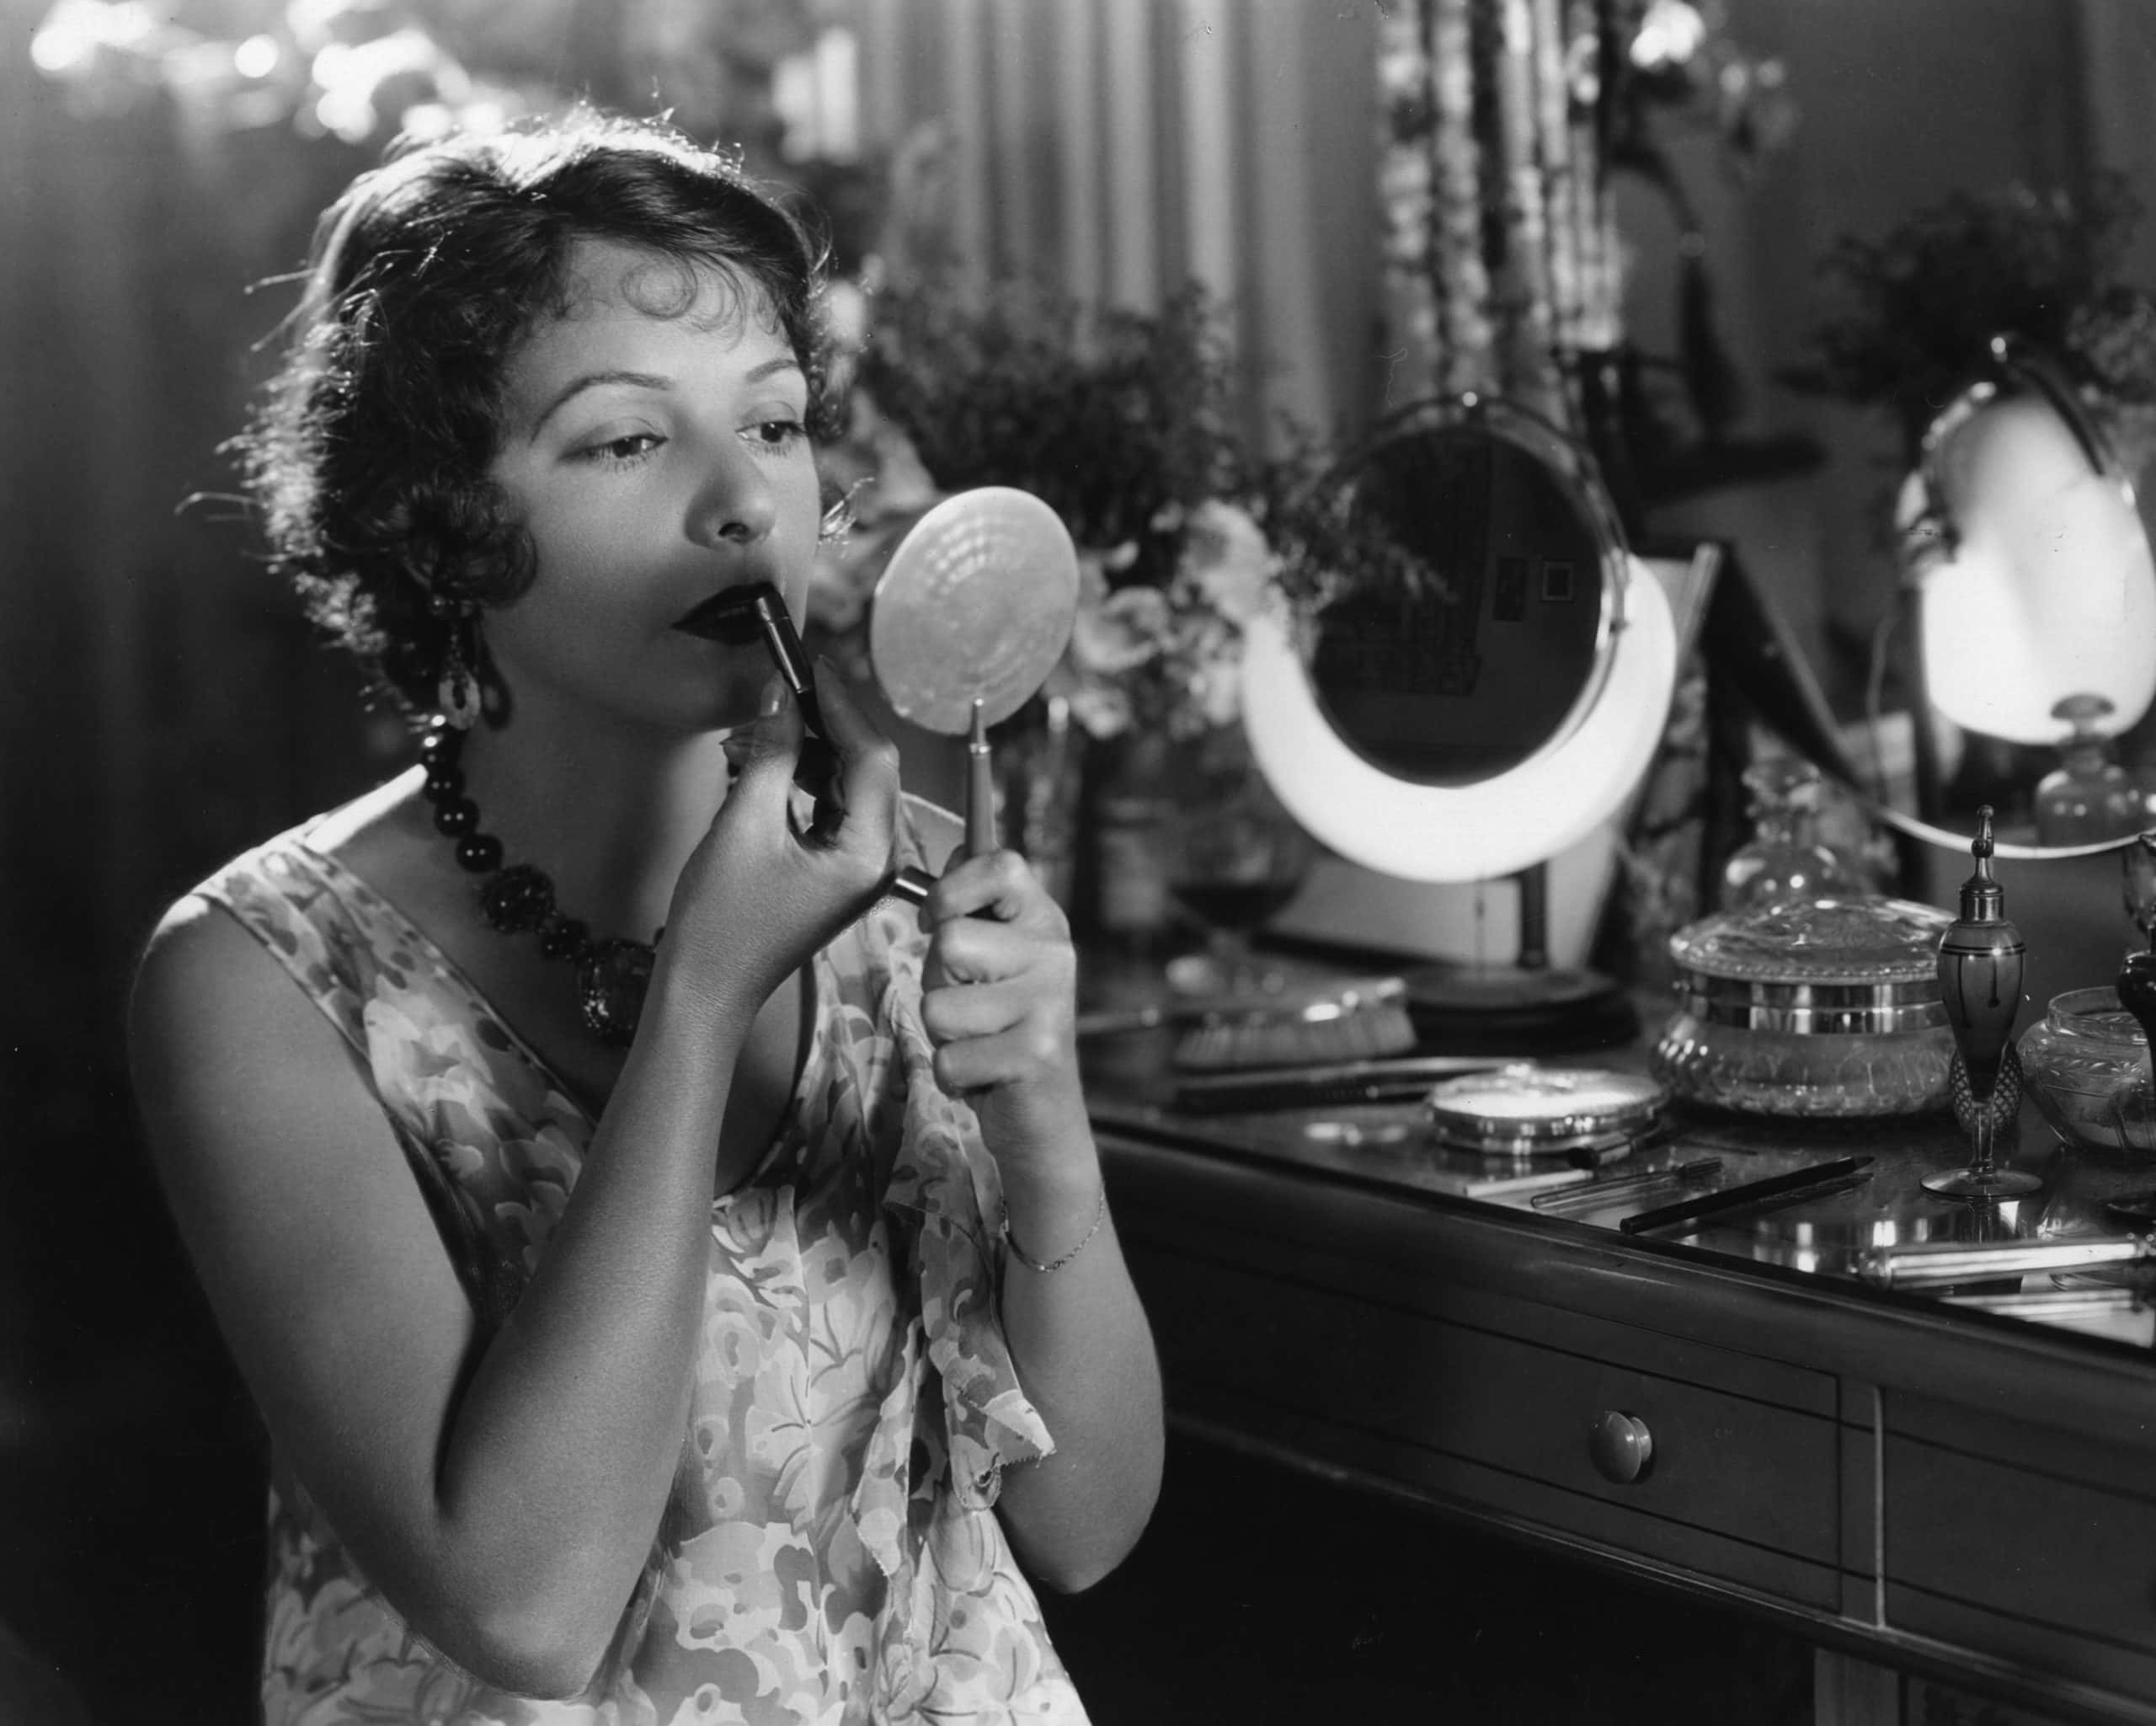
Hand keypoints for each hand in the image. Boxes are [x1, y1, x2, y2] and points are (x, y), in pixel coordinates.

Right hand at [661, 665, 900, 1020]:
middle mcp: (879, 859)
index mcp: (870, 854)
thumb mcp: (745, 823)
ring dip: (811, 747)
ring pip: (850, 781)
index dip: (842, 704)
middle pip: (868, 766)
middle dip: (826, 721)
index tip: (809, 665)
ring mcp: (861, 865)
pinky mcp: (840, 869)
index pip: (873, 757)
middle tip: (783, 683)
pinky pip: (834, 804)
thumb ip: (773, 752)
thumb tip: (780, 693)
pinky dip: (806, 776)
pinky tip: (771, 757)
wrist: (708, 988)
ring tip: (763, 723)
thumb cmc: (722, 920)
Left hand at [918, 851, 1088, 1173]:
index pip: (1001, 865)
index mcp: (1044, 921)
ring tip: (978, 1042)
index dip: (951, 889)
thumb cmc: (1004, 1029)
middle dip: (938, 982)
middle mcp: (1055, 954)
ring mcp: (1049, 1004)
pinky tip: (984, 1075)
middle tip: (969, 1006)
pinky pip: (948, 1057)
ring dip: (942, 1035)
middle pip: (950, 943)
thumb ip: (975, 909)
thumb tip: (956, 851)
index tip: (937, 918)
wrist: (1044, 1116)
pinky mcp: (1036, 1054)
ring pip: (939, 1006)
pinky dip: (952, 1075)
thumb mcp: (995, 960)